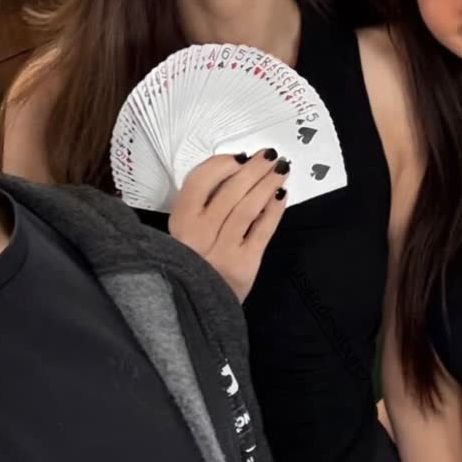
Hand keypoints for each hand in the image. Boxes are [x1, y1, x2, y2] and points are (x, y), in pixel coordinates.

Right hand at [169, 149, 289, 303]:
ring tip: (280, 170)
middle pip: (230, 192)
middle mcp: (199, 235)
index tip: (239, 157)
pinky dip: (274, 211)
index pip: (199, 182)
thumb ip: (202, 205)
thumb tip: (236, 170)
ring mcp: (223, 251)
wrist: (198, 305)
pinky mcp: (244, 265)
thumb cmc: (194, 260)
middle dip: (253, 169)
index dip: (221, 164)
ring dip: (267, 184)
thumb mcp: (185, 232)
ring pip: (248, 208)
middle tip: (269, 156)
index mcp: (180, 222)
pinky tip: (281, 195)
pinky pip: (263, 231)